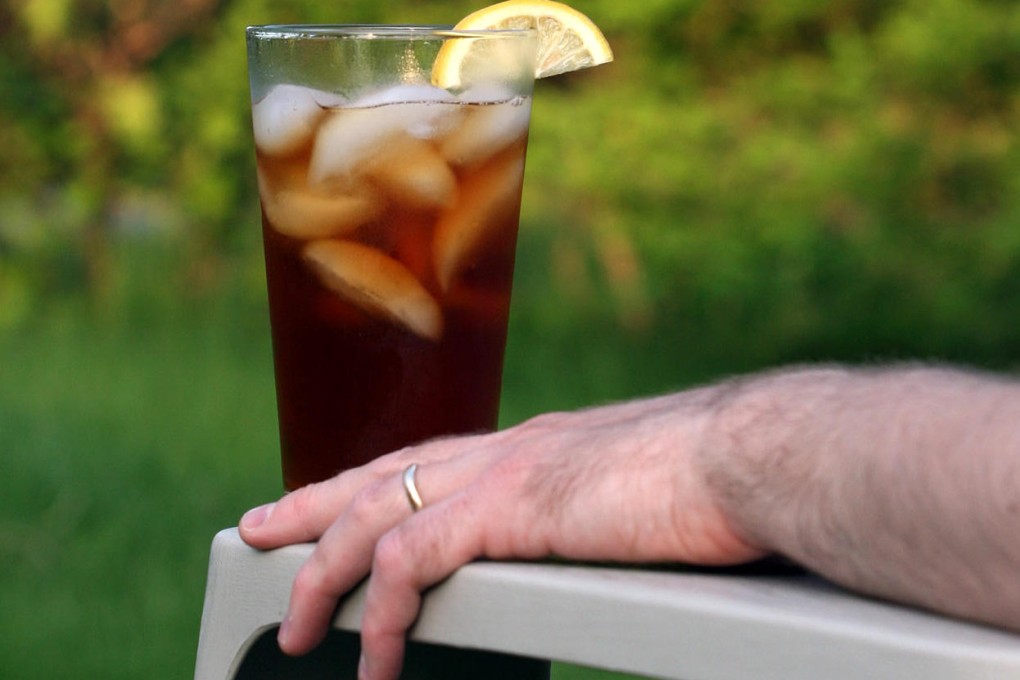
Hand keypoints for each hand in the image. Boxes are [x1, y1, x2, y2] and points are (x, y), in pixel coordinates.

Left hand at [239, 392, 765, 679]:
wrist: (758, 454)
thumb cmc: (723, 481)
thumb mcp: (642, 491)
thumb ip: (601, 510)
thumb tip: (600, 532)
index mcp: (534, 447)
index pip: (427, 459)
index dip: (372, 480)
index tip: (329, 498)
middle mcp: (507, 449)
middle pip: (380, 473)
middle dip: (312, 506)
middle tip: (257, 530)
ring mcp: (504, 474)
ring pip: (375, 516)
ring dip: (323, 572)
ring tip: (292, 626)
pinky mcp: (511, 509)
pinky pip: (412, 564)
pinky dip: (382, 615)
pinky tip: (373, 660)